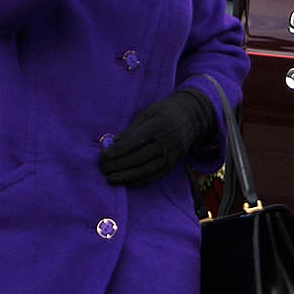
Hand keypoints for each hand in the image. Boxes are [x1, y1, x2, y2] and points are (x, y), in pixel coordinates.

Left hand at [99, 88, 213, 185]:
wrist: (191, 117)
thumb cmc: (164, 112)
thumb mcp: (147, 113)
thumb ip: (131, 129)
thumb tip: (113, 143)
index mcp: (157, 126)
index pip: (133, 142)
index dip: (116, 152)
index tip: (103, 157)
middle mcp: (165, 142)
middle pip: (138, 158)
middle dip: (118, 166)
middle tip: (102, 169)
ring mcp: (170, 155)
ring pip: (146, 170)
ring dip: (126, 176)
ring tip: (110, 179)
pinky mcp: (173, 164)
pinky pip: (155, 175)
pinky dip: (139, 180)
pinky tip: (127, 181)